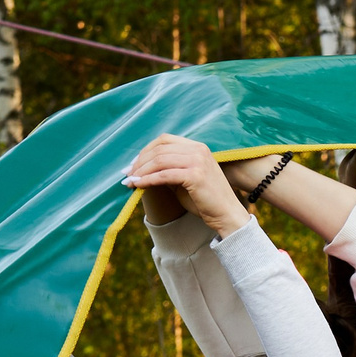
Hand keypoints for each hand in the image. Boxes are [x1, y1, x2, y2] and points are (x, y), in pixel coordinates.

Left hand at [123, 134, 247, 237]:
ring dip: (141, 171)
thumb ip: (169, 170)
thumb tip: (143, 169)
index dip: (146, 150)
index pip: (165, 140)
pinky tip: (138, 185)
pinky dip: (148, 180)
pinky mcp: (195, 175)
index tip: (134, 164)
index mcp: (197, 147)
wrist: (228, 216)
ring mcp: (198, 161)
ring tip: (130, 181)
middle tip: (127, 173)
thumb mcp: (185, 180)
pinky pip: (164, 175)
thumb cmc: (207, 201)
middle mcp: (198, 150)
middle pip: (159, 149)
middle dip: (139, 161)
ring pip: (159, 160)